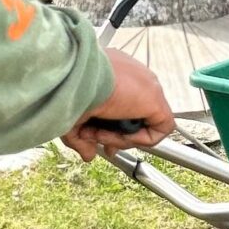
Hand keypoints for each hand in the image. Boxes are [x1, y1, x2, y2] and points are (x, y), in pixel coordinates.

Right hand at [63, 46, 174, 160]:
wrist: (78, 78)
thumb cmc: (70, 87)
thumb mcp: (71, 116)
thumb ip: (80, 138)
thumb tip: (88, 155)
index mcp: (113, 73)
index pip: (121, 104)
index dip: (110, 126)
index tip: (96, 137)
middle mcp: (132, 78)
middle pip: (134, 115)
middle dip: (118, 136)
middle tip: (103, 145)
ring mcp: (146, 87)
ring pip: (143, 124)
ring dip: (121, 138)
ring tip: (101, 135)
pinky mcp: (157, 100)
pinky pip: (158, 130)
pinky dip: (140, 139)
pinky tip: (121, 136)